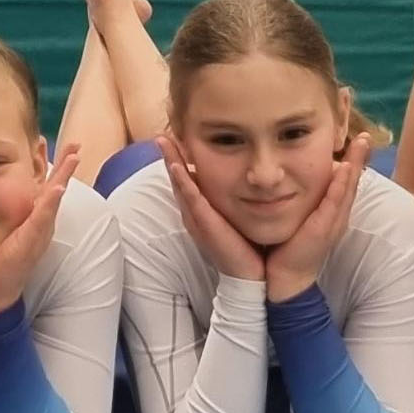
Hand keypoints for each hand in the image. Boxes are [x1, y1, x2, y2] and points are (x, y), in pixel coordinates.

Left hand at [0, 144, 80, 314]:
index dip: (48, 165)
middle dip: (66, 165)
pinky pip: (42, 220)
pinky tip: (57, 189)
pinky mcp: (30, 243)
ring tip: (75, 157)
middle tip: (76, 143)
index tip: (46, 141)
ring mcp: (38, 233)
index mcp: (32, 219)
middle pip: (56, 188)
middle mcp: (40, 224)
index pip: (43, 186)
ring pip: (54, 200)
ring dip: (65, 177)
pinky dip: (50, 204)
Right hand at [157, 134, 263, 280]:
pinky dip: (182, 183)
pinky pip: (191, 200)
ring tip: (163, 142)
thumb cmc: (249, 249)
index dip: (180, 161)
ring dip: (170, 163)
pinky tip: (176, 167)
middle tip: (161, 135)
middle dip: (169, 157)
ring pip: (180, 186)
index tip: (178, 139)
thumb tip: (252, 183)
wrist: (251, 278)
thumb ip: (240, 203)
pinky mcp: (204, 225)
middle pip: (178, 180)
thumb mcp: (240, 220)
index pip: (188, 181)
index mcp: (202, 212)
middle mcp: (195, 214)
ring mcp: (198, 220)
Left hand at [266, 132, 370, 301]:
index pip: (344, 183)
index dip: (352, 162)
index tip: (357, 139)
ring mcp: (332, 223)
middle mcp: (336, 216)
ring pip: (347, 189)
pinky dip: (341, 185)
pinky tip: (345, 169)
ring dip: (355, 166)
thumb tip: (287, 178)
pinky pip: (334, 204)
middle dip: (359, 158)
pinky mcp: (323, 231)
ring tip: (361, 144)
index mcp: (330, 213)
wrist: (285, 279)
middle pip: (352, 182)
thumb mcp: (297, 218)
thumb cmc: (288, 247)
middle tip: (365, 136)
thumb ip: (298, 200)